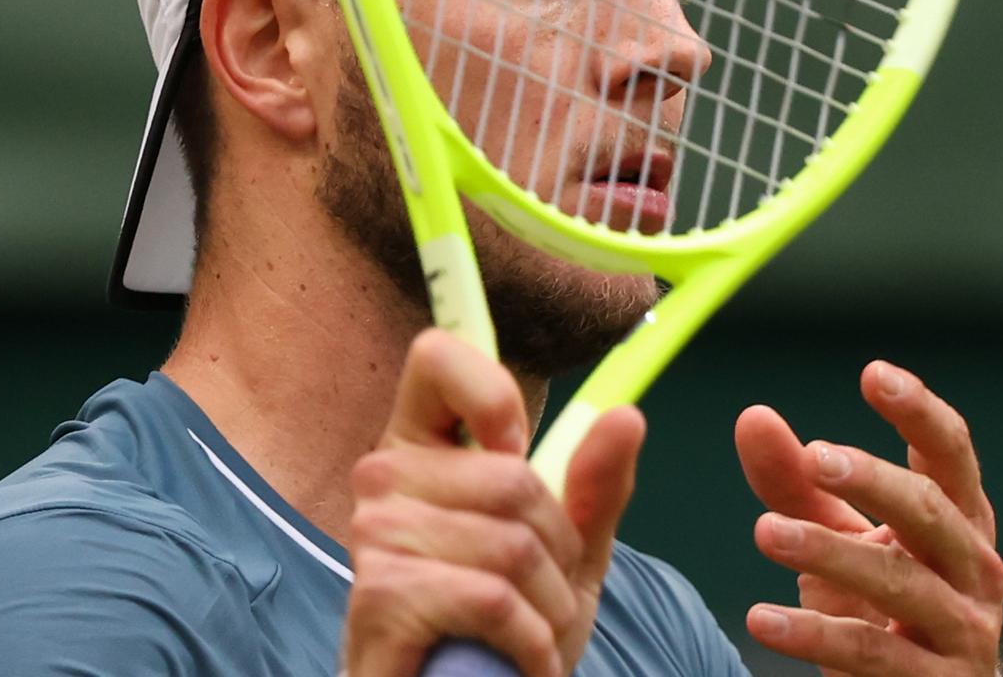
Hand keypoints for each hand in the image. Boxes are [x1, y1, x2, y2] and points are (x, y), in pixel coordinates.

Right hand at [341, 329, 645, 676]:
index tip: (517, 449)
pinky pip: (494, 600)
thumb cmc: (499, 625)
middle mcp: (385, 476)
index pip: (438, 356)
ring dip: (549, 606)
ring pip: (513, 545)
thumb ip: (594, 485)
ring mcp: (375, 535)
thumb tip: (627, 415)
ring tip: (535, 634)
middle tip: (543, 592)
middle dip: (558, 548)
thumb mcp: (565, 551)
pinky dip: (531, 642)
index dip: (493, 393)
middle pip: (513, 477)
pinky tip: (523, 662)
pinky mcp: (382, 595)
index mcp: (421, 444)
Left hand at [735, 361, 1002, 676]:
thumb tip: (753, 416)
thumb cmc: (879, 608)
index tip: (874, 374)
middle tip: (813, 458)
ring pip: (900, 582)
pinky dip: (814, 634)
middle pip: (931, 510)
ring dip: (830, 553)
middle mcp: (975, 568)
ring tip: (766, 531)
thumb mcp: (839, 538)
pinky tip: (762, 619)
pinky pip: (872, 653)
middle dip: (873, 480)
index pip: (951, 452)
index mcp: (961, 518)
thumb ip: (797, 482)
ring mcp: (964, 629)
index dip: (919, 411)